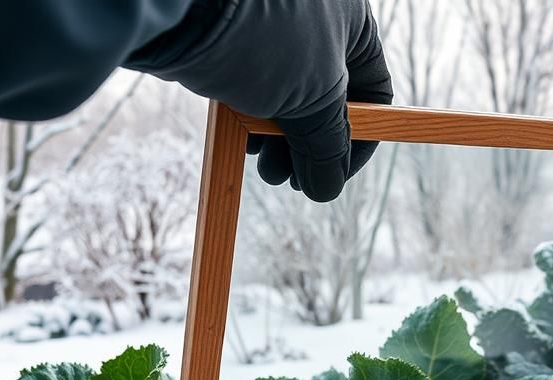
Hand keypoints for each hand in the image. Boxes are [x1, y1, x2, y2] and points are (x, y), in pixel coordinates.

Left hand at [127, 0, 392, 201]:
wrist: (179, 6)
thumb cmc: (262, 39)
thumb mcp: (313, 99)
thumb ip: (328, 147)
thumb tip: (327, 188)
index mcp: (351, 21)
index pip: (372, 92)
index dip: (358, 142)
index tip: (333, 176)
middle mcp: (316, 21)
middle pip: (327, 100)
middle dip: (309, 148)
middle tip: (290, 180)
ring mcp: (271, 32)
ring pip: (286, 98)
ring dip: (277, 142)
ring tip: (264, 167)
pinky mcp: (231, 41)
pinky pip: (251, 87)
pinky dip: (250, 119)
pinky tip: (238, 140)